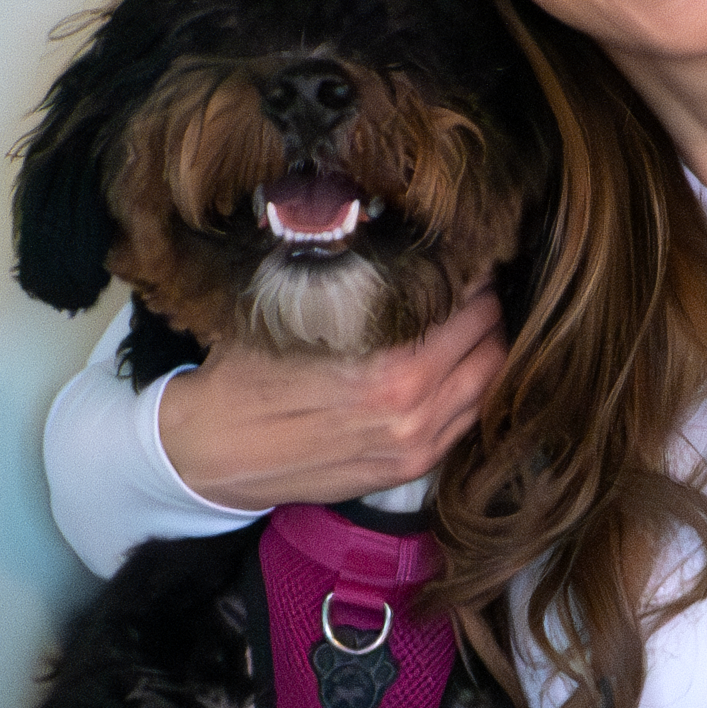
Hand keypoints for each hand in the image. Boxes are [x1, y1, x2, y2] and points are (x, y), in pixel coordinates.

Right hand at [154, 286, 506, 507]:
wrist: (215, 450)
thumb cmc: (248, 372)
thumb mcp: (295, 309)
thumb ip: (357, 283)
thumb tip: (403, 239)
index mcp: (388, 366)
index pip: (470, 304)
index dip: (474, 272)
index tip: (468, 254)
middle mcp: (413, 409)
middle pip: (491, 342)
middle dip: (487, 307)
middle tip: (474, 282)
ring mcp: (417, 444)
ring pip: (489, 384)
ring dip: (486, 348)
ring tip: (468, 320)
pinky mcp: (411, 468)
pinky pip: (468, 419)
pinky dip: (472, 388)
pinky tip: (453, 365)